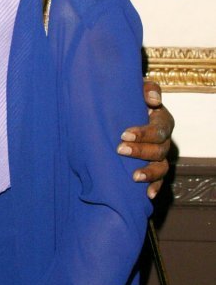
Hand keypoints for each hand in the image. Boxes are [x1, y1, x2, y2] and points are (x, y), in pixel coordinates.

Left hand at [117, 80, 173, 198]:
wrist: (123, 111)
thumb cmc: (131, 99)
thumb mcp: (139, 89)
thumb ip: (148, 89)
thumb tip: (153, 100)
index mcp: (163, 121)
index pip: (158, 129)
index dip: (143, 133)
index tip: (124, 134)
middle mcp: (165, 140)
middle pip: (159, 150)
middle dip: (140, 151)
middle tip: (120, 150)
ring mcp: (161, 156)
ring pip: (161, 167)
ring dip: (149, 173)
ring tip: (134, 177)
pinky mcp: (154, 167)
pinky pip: (159, 180)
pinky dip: (154, 187)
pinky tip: (148, 195)